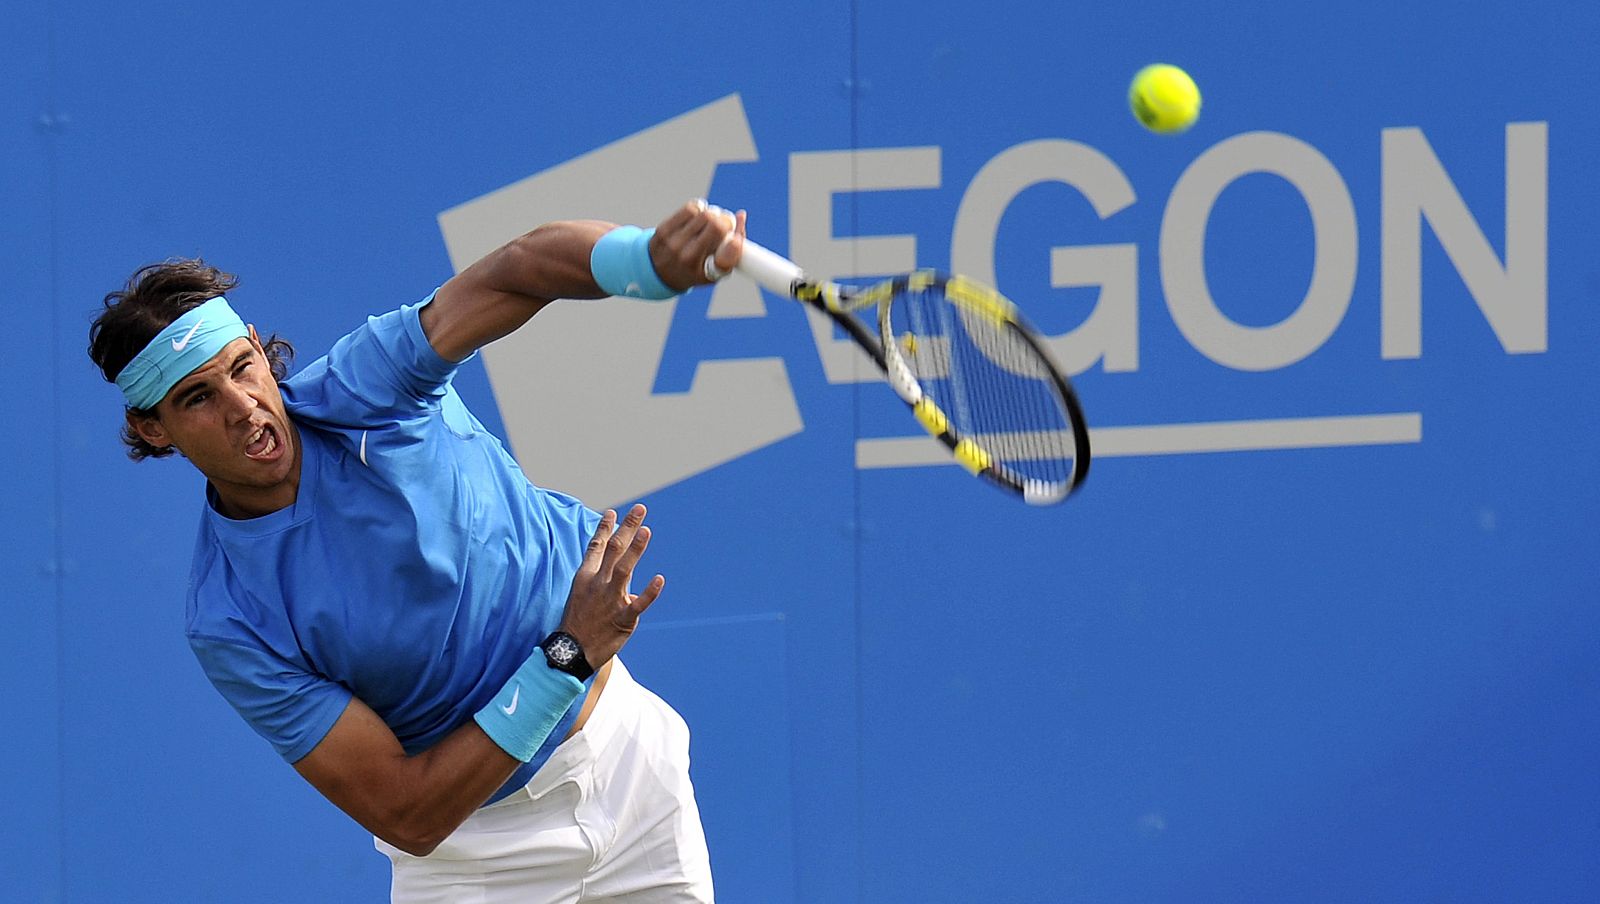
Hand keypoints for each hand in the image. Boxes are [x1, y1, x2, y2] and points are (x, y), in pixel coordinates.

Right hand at [557, 505, 664, 669]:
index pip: (596, 547)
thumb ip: (599, 580)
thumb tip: (618, 572)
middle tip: (640, 509)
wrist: (571, 651)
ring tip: (646, 531)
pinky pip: (638, 604)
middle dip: (627, 527)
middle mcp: (598, 584)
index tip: (613, 512)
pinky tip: (660, 579)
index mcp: (586, 577)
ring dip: (636, 549)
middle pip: (613, 550)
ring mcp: (610, 600)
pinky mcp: (622, 618)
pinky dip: (649, 592)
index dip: (605, 528)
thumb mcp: (581, 594)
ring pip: (624, 569)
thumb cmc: (578, 622)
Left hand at [648, 199, 746, 290]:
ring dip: (711, 214)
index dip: (737, 239)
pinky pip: (690, 208)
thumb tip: (741, 215)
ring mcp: (673, 242)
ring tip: (709, 222)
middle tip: (725, 225)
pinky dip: (699, 209)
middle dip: (725, 221)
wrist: (659, 274)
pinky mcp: (664, 229)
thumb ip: (733, 250)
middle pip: (716, 225)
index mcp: (703, 271)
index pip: (726, 255)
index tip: (737, 237)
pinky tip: (698, 216)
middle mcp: (687, 256)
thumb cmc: (694, 270)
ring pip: (704, 213)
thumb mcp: (716, 271)